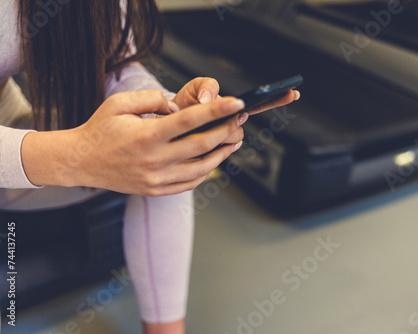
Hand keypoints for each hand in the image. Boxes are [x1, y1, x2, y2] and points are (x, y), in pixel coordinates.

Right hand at [21, 90, 246, 196]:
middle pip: (202, 145)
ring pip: (202, 167)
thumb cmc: (99, 129)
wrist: (80, 162)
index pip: (191, 120)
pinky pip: (190, 183)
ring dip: (222, 153)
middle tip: (240, 119)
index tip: (237, 102)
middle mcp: (155, 159)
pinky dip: (205, 171)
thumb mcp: (119, 104)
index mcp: (147, 135)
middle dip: (227, 129)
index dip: (217, 110)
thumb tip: (177, 108)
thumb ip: (151, 98)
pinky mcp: (156, 190)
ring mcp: (156, 179)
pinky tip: (213, 159)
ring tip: (234, 140)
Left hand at [171, 77, 300, 142]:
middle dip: (226, 121)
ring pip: (230, 139)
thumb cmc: (181, 105)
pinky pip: (216, 151)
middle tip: (210, 116)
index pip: (258, 104)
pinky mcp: (211, 153)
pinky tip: (194, 138)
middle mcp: (231, 125)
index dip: (276, 98)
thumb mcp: (193, 88)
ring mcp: (221, 140)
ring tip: (193, 125)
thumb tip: (211, 100)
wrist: (164, 125)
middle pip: (240, 127)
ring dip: (214, 131)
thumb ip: (206, 86)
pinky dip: (206, 143)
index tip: (293, 93)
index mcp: (231, 108)